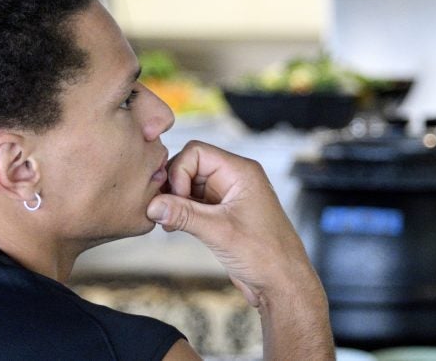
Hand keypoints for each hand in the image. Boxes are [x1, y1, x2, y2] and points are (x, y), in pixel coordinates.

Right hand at [147, 140, 333, 359]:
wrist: (282, 284)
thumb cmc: (265, 255)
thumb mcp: (219, 232)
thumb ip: (183, 215)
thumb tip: (153, 205)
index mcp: (241, 172)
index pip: (197, 152)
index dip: (179, 172)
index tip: (176, 198)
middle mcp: (234, 179)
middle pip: (190, 166)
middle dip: (174, 187)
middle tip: (166, 212)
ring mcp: (227, 196)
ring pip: (189, 185)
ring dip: (175, 201)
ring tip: (169, 223)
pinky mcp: (221, 214)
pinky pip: (193, 202)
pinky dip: (181, 212)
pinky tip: (174, 227)